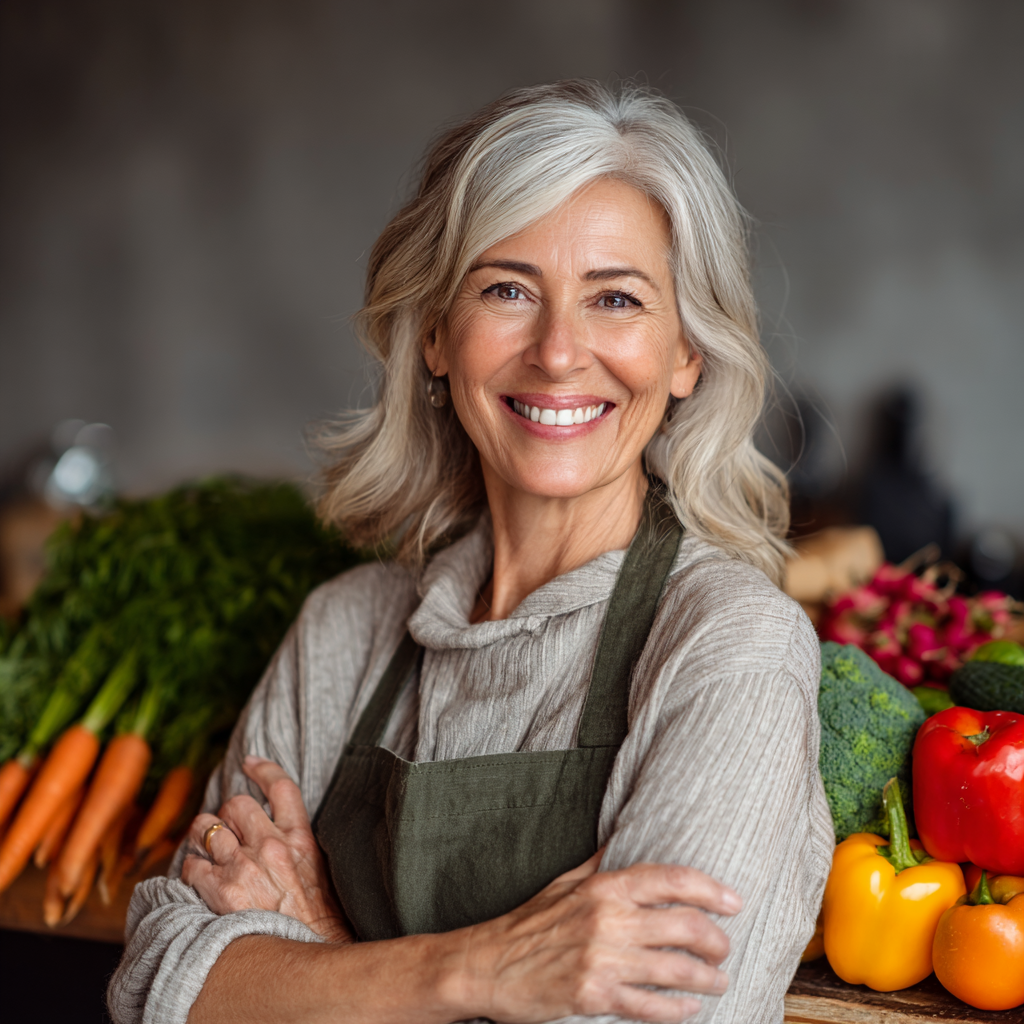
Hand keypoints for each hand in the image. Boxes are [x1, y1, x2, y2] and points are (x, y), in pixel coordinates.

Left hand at [181, 756, 350, 942]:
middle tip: (226, 833)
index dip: (262, 769)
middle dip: (227, 815)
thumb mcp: (318, 870)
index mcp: (299, 837)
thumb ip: (296, 845)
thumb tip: (278, 831)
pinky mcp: (220, 891)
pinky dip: (190, 871)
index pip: (281, 787)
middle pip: (236, 804)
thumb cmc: (316, 920)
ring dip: (201, 838)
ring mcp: (244, 866)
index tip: (249, 762)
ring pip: (205, 828)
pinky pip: (191, 866)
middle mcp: (271, 845)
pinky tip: (199, 882)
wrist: (308, 954)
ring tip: (205, 852)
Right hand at [452, 850, 740, 1023]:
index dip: (711, 889)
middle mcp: (608, 918)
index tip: (734, 902)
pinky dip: (679, 1008)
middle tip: (725, 949)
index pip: (671, 879)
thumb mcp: (565, 881)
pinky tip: (690, 1007)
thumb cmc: (528, 922)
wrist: (487, 964)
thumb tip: (626, 841)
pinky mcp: (594, 994)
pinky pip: (651, 1005)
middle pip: (685, 926)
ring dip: (708, 978)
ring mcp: (603, 958)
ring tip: (719, 981)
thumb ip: (601, 864)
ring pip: (676, 969)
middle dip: (716, 941)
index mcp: (604, 886)